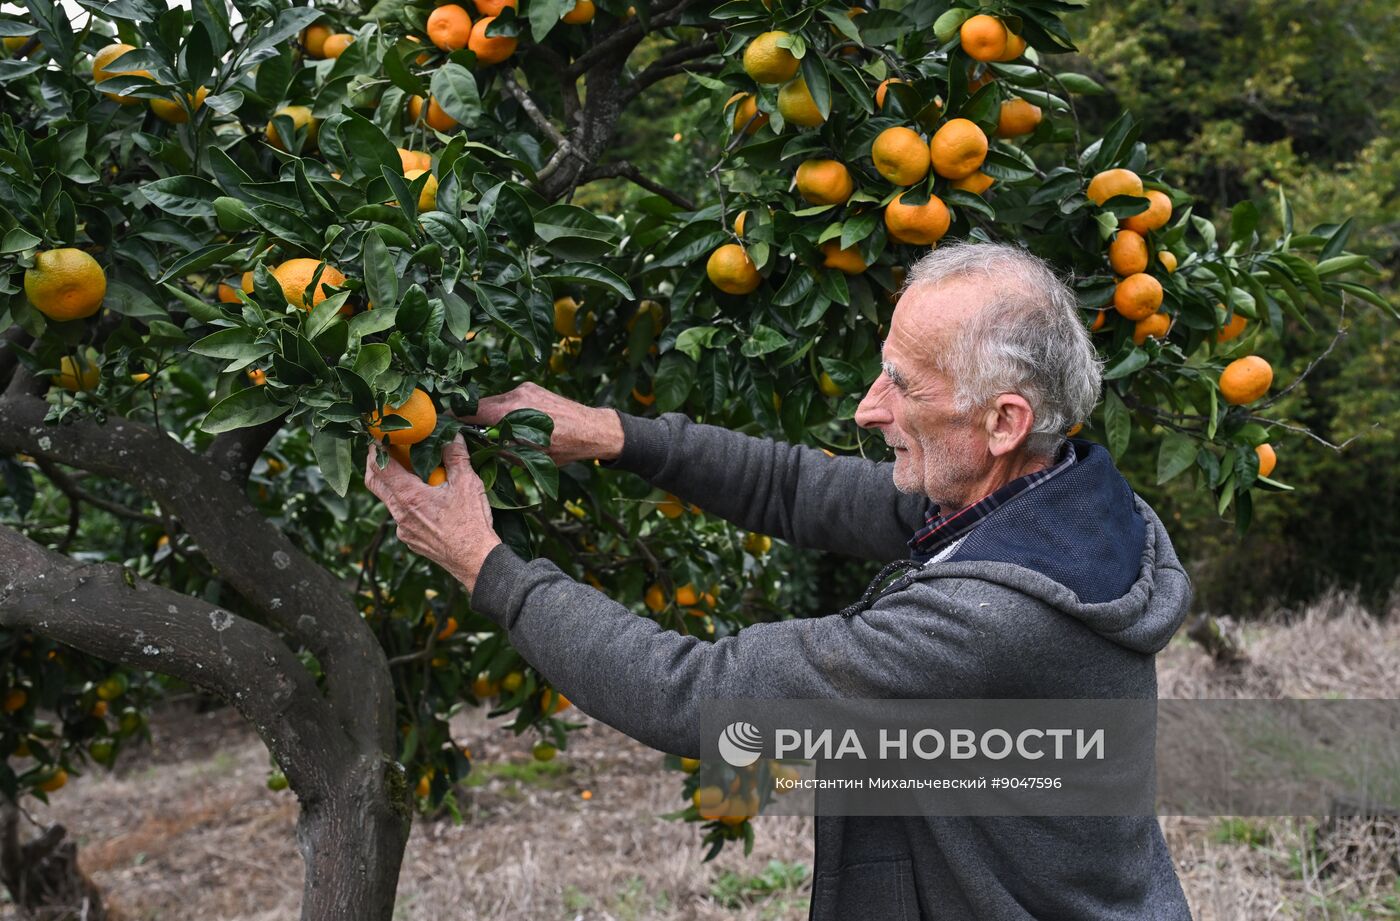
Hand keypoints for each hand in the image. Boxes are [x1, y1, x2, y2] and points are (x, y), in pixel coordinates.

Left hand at [363, 434, 500, 591]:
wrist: (475, 561)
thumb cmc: (470, 524)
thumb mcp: (467, 483)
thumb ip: (456, 456)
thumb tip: (451, 435)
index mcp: (409, 497)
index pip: (380, 468)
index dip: (376, 449)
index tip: (379, 437)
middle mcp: (399, 514)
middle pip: (375, 484)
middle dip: (375, 465)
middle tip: (382, 451)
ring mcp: (403, 529)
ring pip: (389, 501)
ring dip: (393, 484)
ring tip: (409, 473)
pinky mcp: (411, 540)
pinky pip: (401, 517)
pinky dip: (407, 503)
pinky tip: (425, 500)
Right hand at [457, 381, 623, 465]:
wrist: (593, 429)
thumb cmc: (563, 449)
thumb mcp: (526, 457)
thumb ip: (497, 449)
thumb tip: (474, 447)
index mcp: (509, 413)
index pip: (470, 412)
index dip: (454, 420)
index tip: (443, 426)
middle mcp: (514, 395)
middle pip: (480, 405)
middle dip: (472, 419)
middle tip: (466, 435)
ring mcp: (524, 388)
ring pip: (495, 402)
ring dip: (491, 416)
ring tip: (495, 433)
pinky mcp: (532, 387)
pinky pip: (510, 398)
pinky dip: (505, 410)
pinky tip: (513, 424)